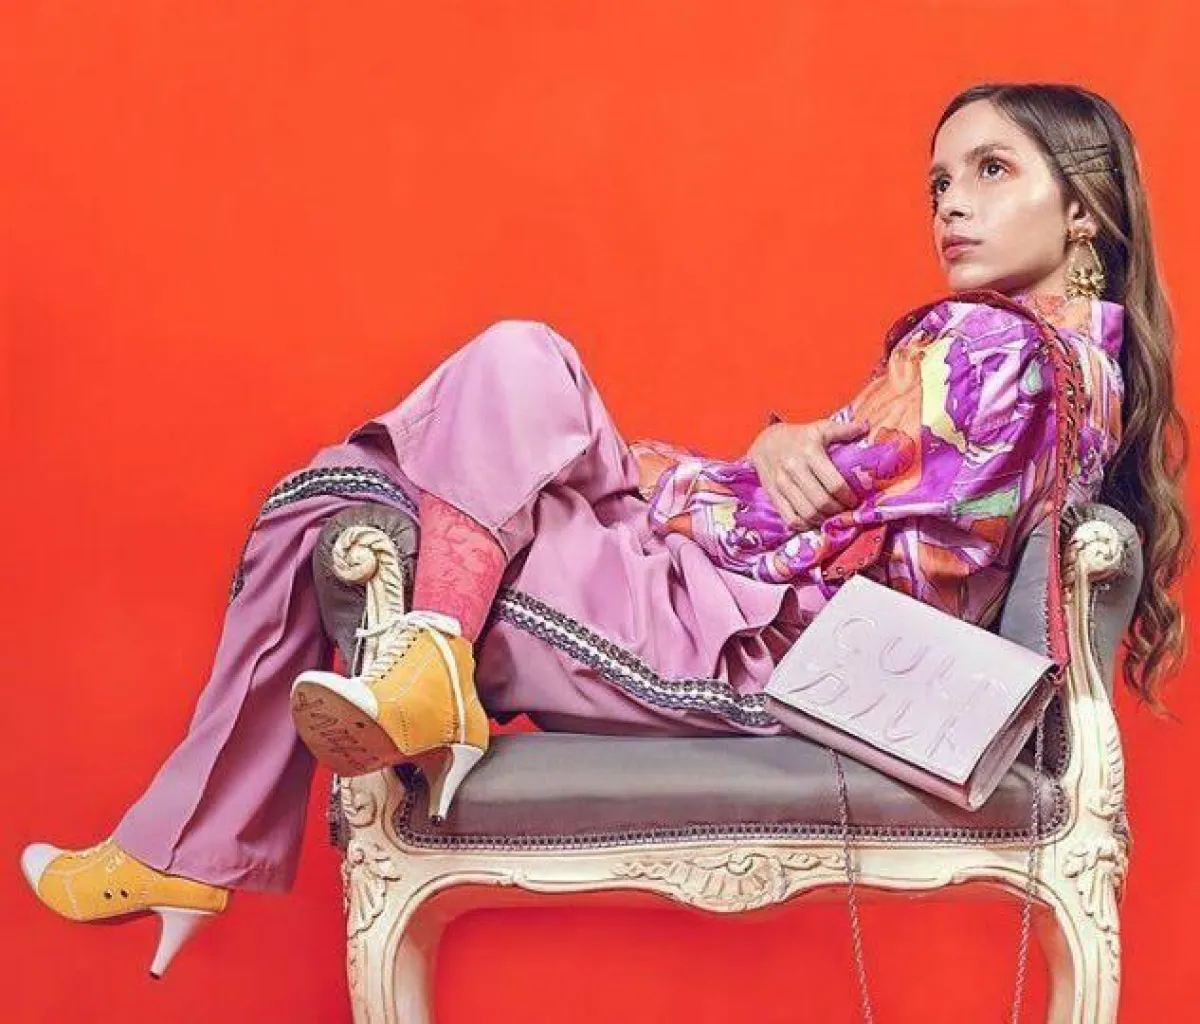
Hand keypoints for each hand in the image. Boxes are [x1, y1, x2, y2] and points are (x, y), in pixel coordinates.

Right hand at [747, 417, 869, 530]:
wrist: (765, 441)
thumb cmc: (799, 436)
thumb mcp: (820, 428)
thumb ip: (844, 429)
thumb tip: (866, 426)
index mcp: (810, 452)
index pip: (834, 484)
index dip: (848, 498)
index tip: (855, 501)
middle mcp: (794, 468)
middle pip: (821, 502)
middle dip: (838, 511)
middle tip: (846, 511)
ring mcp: (781, 483)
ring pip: (807, 513)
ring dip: (823, 519)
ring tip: (832, 516)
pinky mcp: (772, 495)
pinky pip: (790, 518)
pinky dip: (805, 525)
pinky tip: (814, 521)